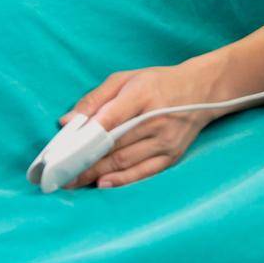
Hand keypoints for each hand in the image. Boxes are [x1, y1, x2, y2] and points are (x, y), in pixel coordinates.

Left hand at [57, 59, 223, 189]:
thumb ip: (96, 98)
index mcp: (143, 93)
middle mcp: (156, 118)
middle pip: (114, 144)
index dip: (85, 134)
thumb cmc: (158, 83)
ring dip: (97, 173)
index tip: (63, 148)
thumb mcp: (127, 79)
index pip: (111, 116)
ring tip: (74, 181)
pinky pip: (144, 172)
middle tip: (61, 173)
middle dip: (85, 160)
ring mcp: (166, 140)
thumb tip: (67, 120)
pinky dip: (122, 180)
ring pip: (125, 161)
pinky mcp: (172, 155)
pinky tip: (102, 184)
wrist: (201, 91)